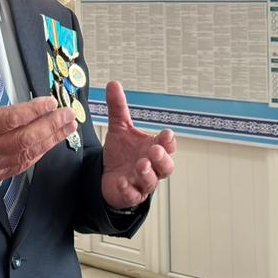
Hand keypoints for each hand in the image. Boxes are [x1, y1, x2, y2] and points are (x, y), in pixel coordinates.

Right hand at [0, 39, 76, 190]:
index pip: (9, 119)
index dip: (32, 111)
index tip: (49, 101)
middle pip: (25, 138)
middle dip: (50, 125)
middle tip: (68, 113)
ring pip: (28, 153)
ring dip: (52, 139)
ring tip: (69, 125)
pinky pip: (24, 164)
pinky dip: (40, 152)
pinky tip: (52, 141)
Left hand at [101, 81, 174, 208]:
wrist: (108, 176)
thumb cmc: (122, 153)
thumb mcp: (119, 128)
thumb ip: (118, 107)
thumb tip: (113, 83)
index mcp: (153, 149)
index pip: (167, 145)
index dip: (168, 141)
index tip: (166, 134)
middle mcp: (152, 167)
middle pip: (166, 166)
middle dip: (162, 159)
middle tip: (154, 150)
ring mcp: (142, 182)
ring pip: (151, 182)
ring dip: (147, 173)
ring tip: (141, 164)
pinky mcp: (130, 194)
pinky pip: (133, 194)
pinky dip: (128, 188)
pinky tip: (122, 181)